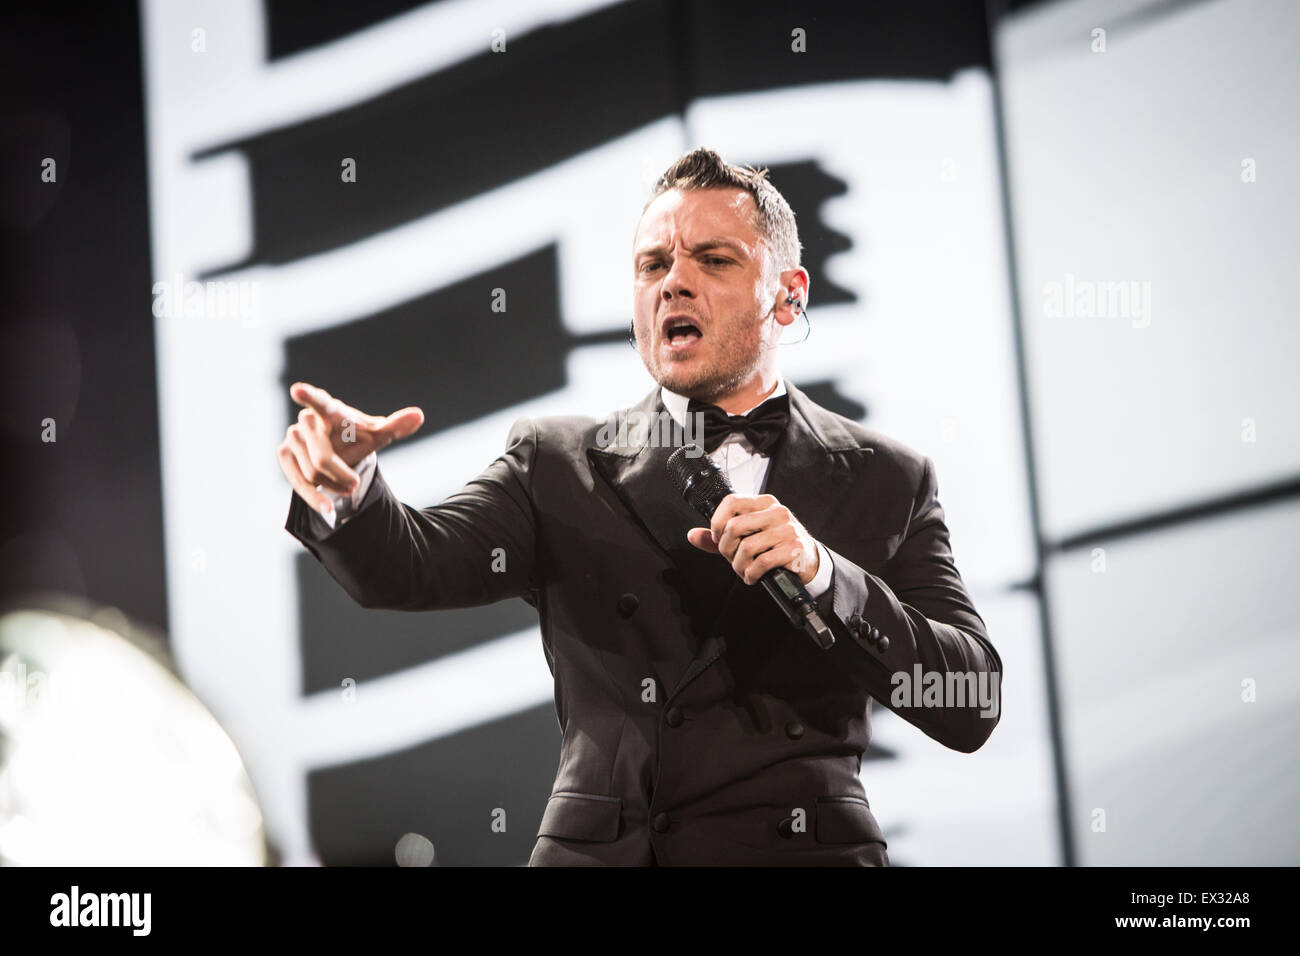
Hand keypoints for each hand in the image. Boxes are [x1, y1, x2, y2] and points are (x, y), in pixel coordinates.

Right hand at [277, 381, 423, 514]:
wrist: (339, 450)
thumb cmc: (358, 437)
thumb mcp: (378, 434)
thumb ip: (396, 425)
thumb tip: (419, 416)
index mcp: (331, 410)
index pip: (321, 403)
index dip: (310, 397)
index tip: (297, 390)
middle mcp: (307, 421)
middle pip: (322, 455)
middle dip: (340, 474)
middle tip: (356, 485)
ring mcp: (292, 437)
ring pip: (311, 471)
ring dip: (333, 485)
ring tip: (349, 487)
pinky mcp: (284, 455)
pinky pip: (298, 481)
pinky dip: (314, 497)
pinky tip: (327, 508)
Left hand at [686, 492, 820, 585]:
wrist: (807, 561)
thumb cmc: (775, 546)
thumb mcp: (749, 536)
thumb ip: (720, 536)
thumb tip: (692, 535)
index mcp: (763, 503)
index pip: (731, 501)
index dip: (717, 522)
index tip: (718, 538)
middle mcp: (776, 512)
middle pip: (734, 527)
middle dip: (726, 549)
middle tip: (732, 558)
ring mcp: (787, 529)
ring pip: (747, 547)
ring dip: (738, 566)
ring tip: (743, 570)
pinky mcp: (794, 548)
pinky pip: (762, 562)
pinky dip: (751, 574)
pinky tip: (753, 576)